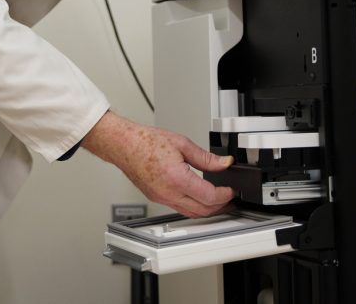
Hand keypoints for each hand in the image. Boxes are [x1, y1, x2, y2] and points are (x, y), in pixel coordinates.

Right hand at [82, 111, 234, 217]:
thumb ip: (206, 158)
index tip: (230, 189)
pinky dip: (193, 207)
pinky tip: (198, 198)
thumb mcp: (182, 144)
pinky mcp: (157, 198)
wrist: (124, 145)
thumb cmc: (146, 142)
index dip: (224, 195)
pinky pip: (180, 209)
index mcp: (177, 178)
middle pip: (202, 211)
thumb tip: (224, 163)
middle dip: (219, 206)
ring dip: (207, 210)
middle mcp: (169, 193)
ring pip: (191, 214)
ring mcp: (162, 198)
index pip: (209, 196)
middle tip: (229, 197)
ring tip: (217, 200)